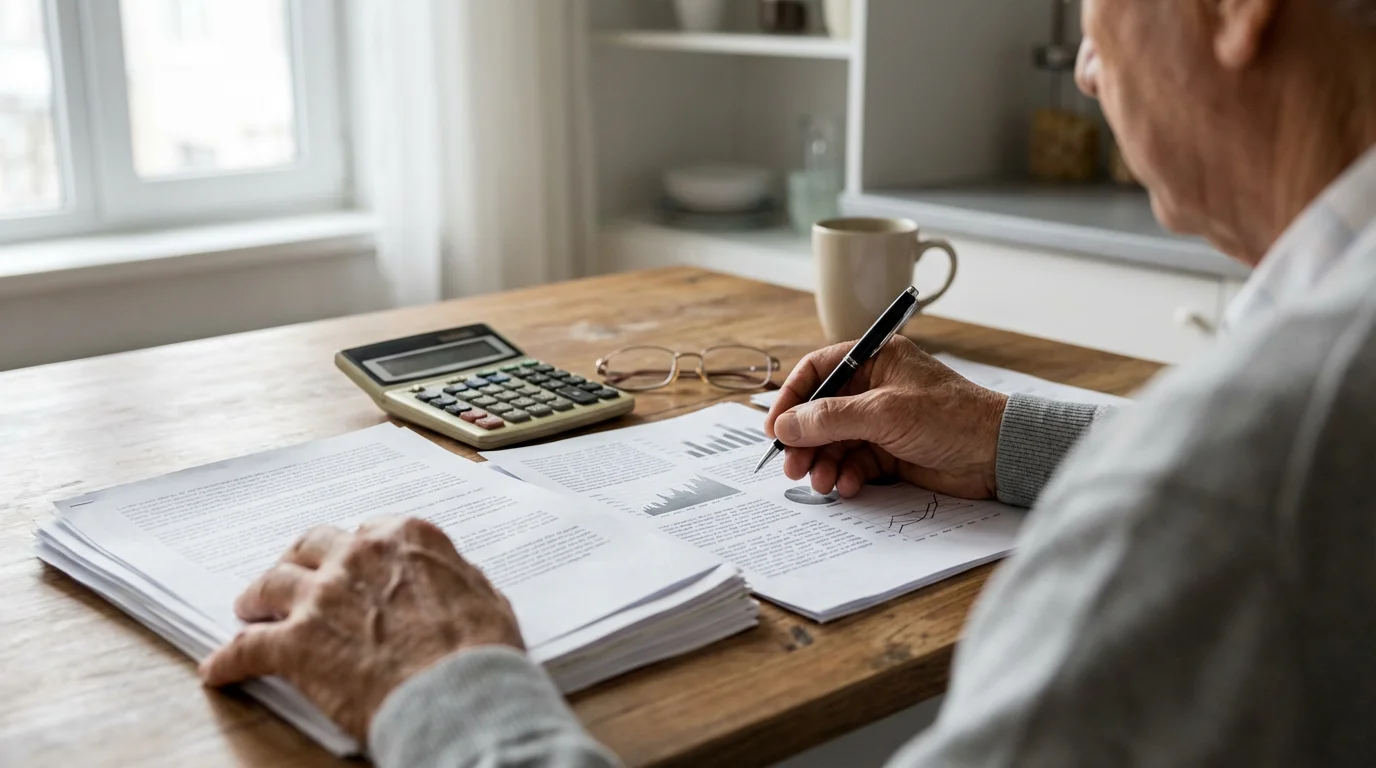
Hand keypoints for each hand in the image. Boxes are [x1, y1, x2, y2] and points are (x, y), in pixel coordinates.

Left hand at [199, 516, 522, 740]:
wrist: (460, 696)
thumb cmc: (481, 652)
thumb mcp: (485, 597)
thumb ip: (456, 579)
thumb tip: (448, 583)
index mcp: (406, 538)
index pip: (368, 532)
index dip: (356, 552)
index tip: (351, 564)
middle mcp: (359, 556)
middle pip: (312, 545)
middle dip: (300, 560)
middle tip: (293, 575)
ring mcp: (323, 597)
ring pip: (271, 583)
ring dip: (256, 597)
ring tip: (248, 608)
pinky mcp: (296, 643)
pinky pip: (246, 648)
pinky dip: (228, 661)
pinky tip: (217, 670)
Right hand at [764, 336, 1007, 498]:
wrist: (998, 455)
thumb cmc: (951, 417)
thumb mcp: (884, 412)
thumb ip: (830, 419)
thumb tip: (786, 426)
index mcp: (875, 359)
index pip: (818, 370)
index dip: (792, 398)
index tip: (775, 428)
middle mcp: (875, 388)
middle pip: (821, 412)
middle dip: (804, 441)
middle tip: (792, 466)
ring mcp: (882, 421)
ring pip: (835, 442)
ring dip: (823, 463)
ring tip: (822, 482)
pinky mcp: (891, 452)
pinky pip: (855, 463)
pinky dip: (847, 476)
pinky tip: (848, 487)